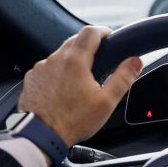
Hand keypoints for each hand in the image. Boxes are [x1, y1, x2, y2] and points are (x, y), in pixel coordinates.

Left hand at [18, 26, 141, 147]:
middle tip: (100, 60)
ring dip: (73, 61)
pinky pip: (48, 68)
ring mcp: (41, 68)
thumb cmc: (73, 121)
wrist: (41, 135)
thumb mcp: (107, 102)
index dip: (103, 31)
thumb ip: (123, 78)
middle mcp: (55, 59)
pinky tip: (65, 89)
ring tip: (82, 81)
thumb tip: (135, 61)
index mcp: (75, 62)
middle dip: (89, 46)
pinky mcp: (32, 78)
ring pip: (61, 55)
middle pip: (75, 41)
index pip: (90, 32)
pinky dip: (58, 73)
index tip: (109, 36)